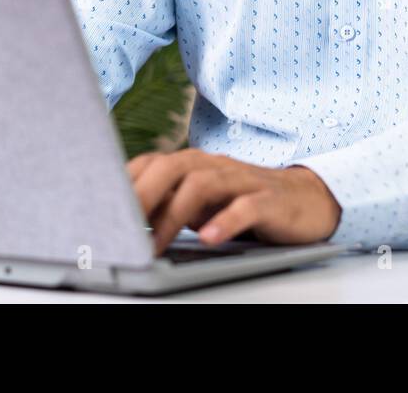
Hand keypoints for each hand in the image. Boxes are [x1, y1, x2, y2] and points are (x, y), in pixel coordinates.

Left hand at [127, 150, 341, 255]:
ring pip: (202, 185)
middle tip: (120, 226)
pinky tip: (209, 239)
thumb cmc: (244, 202)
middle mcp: (215, 166)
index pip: (151, 163)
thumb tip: (123, 220)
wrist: (307, 199)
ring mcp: (242, 180)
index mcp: (194, 164)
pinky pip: (245, 207)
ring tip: (156, 244)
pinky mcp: (269, 200)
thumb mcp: (201, 203)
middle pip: (171, 167)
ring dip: (174, 215)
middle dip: (142, 195)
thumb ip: (167, 204)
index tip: (101, 208)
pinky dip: (225, 222)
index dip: (124, 183)